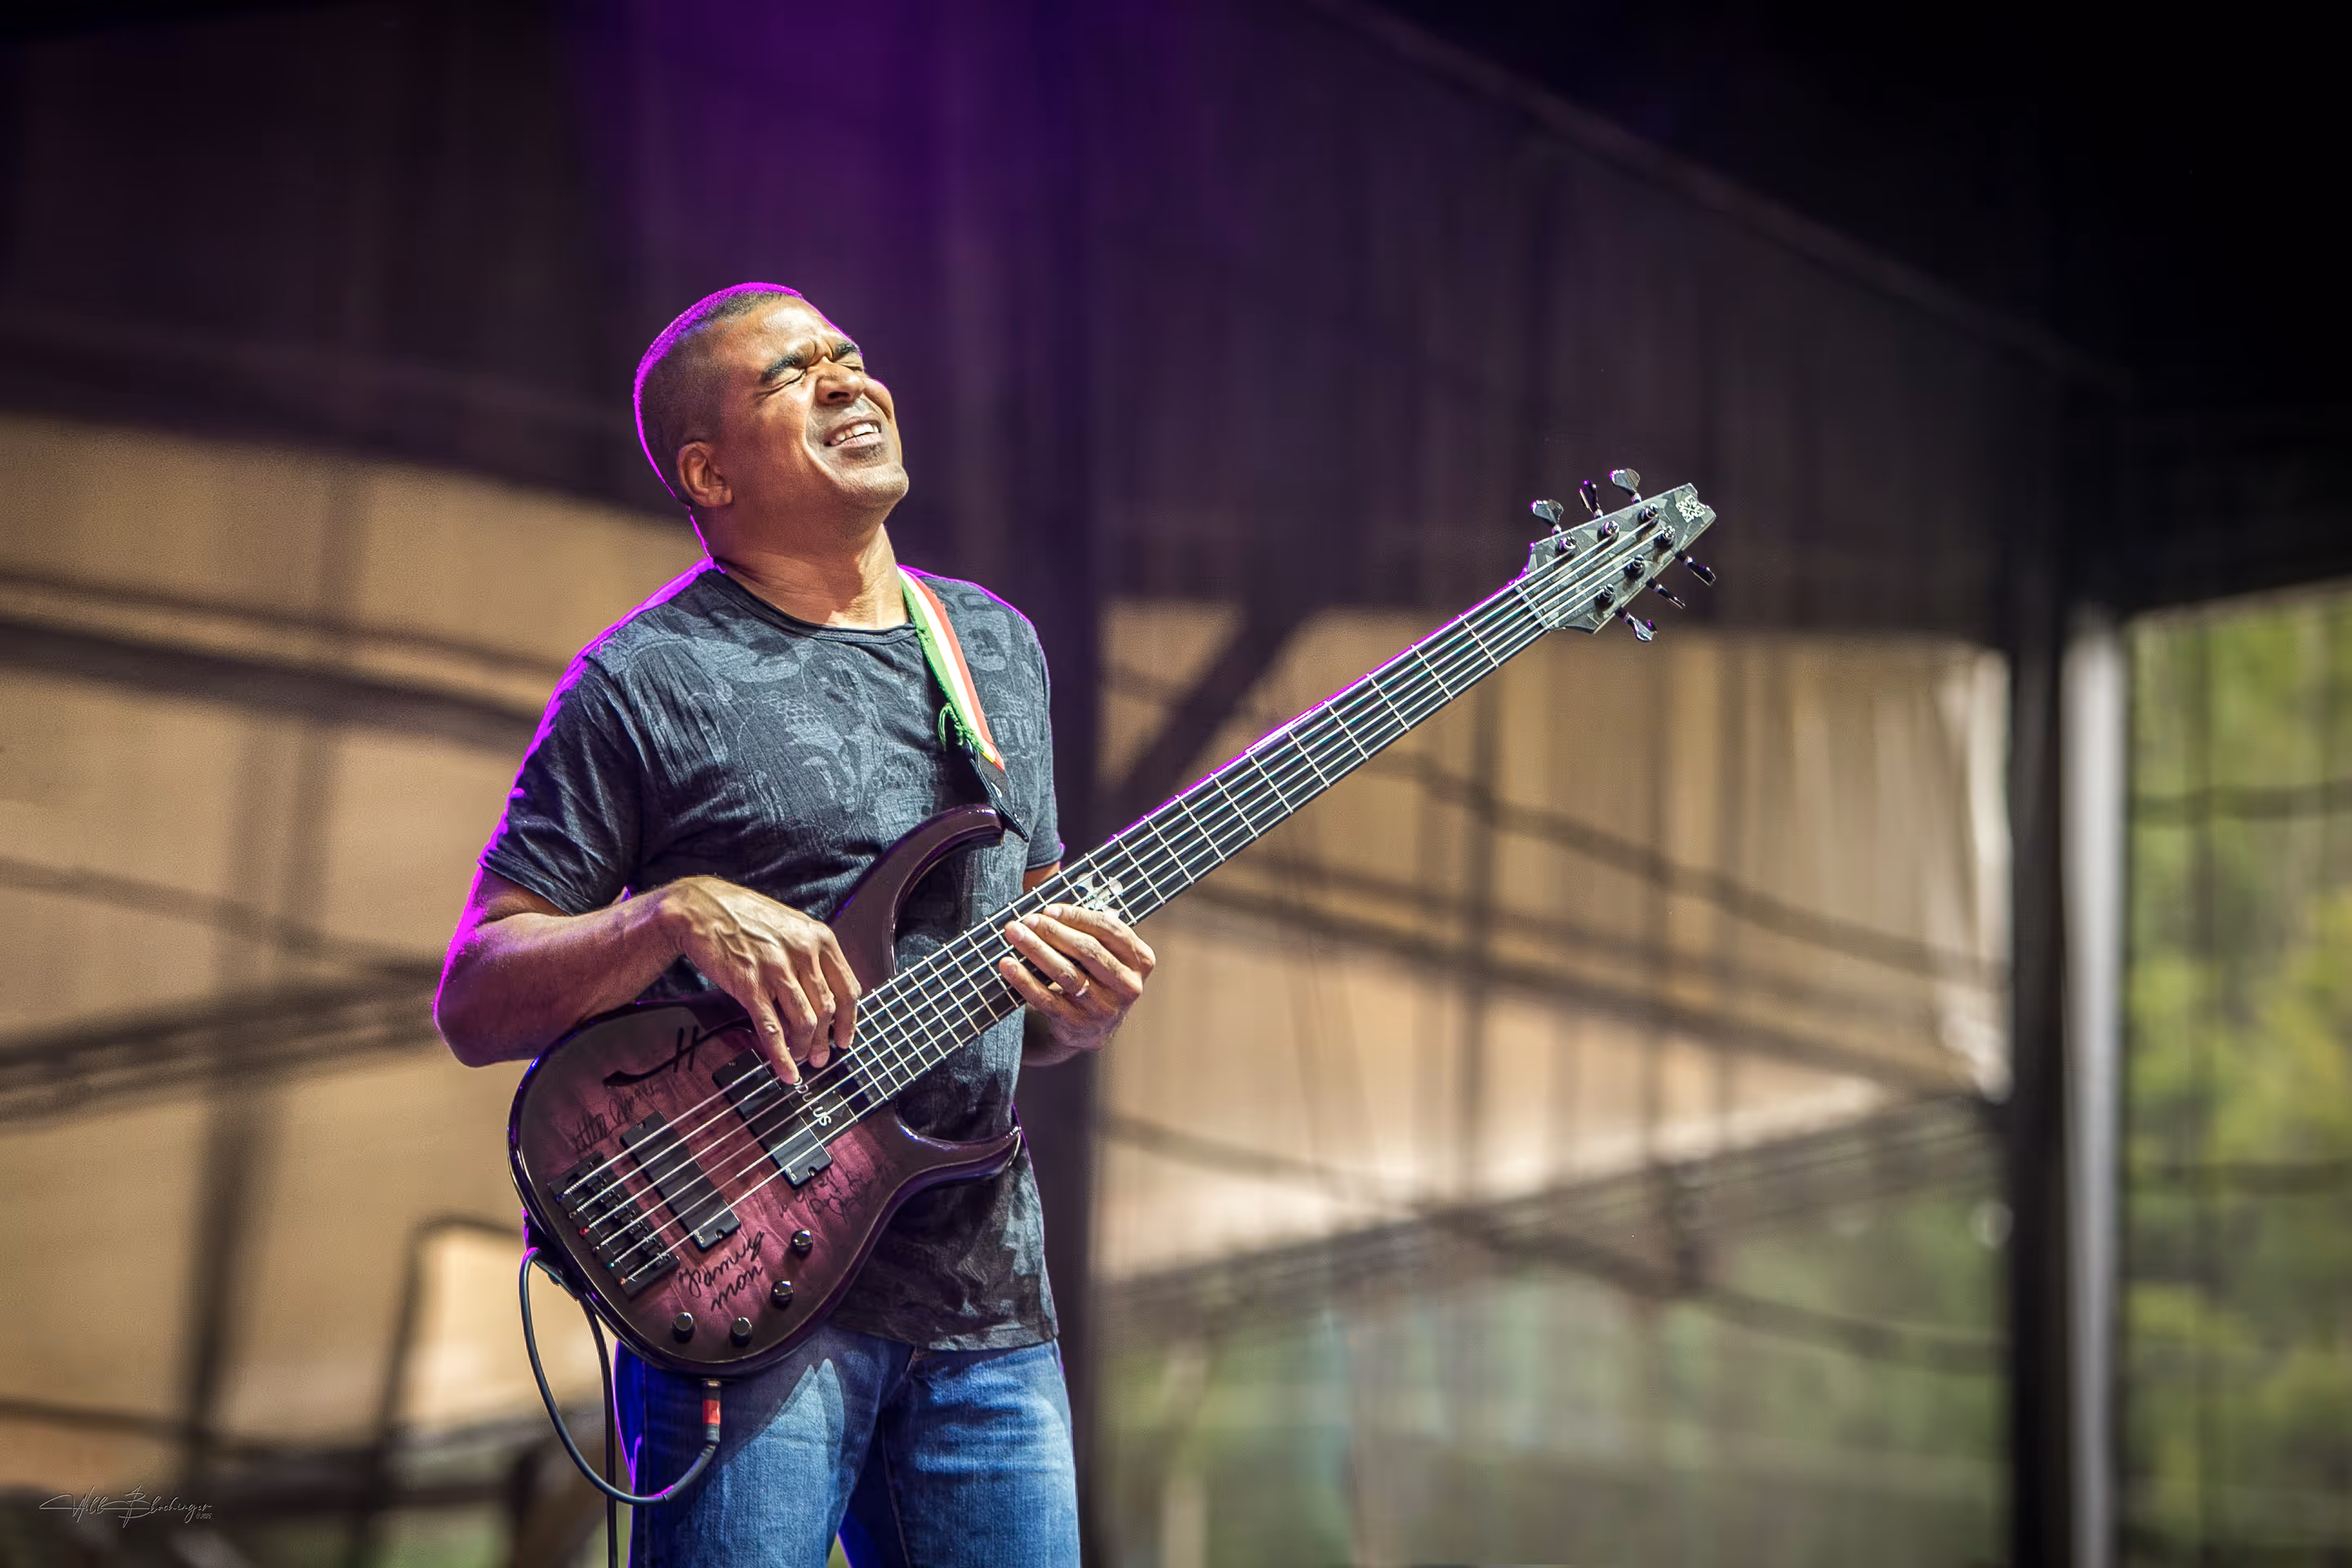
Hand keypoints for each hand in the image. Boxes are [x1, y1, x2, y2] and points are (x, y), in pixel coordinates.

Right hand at [654, 876, 858, 1080]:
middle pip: (827, 1009)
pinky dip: (782, 1055)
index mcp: (819, 938)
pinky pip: (772, 1028)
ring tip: (802, 1060)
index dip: (848, 1020)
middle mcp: (803, 953)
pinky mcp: (750, 986)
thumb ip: (811, 956)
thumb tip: (823, 995)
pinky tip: (786, 1070)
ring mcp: (777, 970)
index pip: (847, 988)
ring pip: (805, 1022)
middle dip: (825, 1040)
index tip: (844, 1038)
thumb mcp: (790, 927)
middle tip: (821, 1057)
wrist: (700, 909)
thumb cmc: (744, 916)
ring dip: (805, 1048)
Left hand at [999, 903, 1155, 1063]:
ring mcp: (1105, 1008)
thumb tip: (1050, 908)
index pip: (1109, 929)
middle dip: (1053, 932)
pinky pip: (1047, 999)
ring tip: (1015, 935)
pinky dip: (1024, 980)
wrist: (1092, 1028)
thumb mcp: (1107, 954)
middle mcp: (1128, 985)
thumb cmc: (1096, 976)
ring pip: (1067, 974)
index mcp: (1141, 960)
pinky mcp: (1078, 1025)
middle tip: (1026, 920)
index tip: (1049, 909)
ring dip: (1037, 950)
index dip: (1077, 916)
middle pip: (1088, 951)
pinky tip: (1008, 965)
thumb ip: (1092, 930)